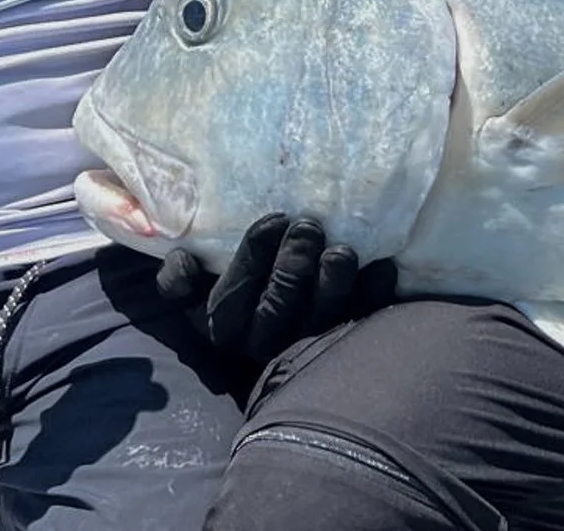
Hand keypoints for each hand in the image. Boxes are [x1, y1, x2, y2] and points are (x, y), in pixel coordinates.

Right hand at [160, 213, 398, 361]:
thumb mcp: (192, 290)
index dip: (252, 258)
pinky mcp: (345, 342)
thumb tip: (182, 261)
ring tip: (341, 251)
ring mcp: (306, 344)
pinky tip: (383, 268)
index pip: (231, 299)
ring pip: (319, 319)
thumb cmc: (231, 289)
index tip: (274, 219)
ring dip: (332, 285)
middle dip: (292, 267)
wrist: (278, 323)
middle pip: (277, 309)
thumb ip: (180, 280)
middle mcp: (264, 341)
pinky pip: (360, 320)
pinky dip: (373, 295)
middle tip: (309, 227)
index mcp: (225, 326)